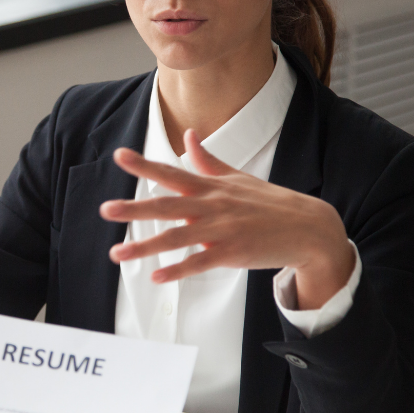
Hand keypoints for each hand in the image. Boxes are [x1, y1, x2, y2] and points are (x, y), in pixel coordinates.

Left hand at [99, 129, 354, 309]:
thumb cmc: (270, 202)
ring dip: (145, 246)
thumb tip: (189, 136)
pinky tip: (156, 277)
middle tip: (105, 209)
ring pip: (177, 237)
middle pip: (167, 205)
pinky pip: (199, 263)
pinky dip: (178, 270)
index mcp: (210, 187)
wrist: (308, 228)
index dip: (144, 165)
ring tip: (117, 253)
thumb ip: (207, 160)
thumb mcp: (237, 177)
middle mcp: (212, 206)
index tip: (119, 156)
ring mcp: (221, 230)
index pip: (171, 172)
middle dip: (134, 208)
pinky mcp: (232, 253)